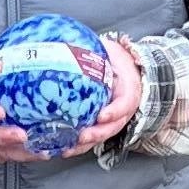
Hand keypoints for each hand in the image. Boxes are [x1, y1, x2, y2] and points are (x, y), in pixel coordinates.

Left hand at [67, 35, 145, 152]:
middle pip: (112, 127)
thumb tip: (67, 38)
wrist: (127, 71)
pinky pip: (91, 139)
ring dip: (84, 146)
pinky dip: (77, 146)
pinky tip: (60, 148)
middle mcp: (122, 110)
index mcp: (128, 91)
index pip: (124, 104)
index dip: (114, 111)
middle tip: (81, 136)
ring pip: (101, 137)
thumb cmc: (117, 61)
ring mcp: (112, 121)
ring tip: (66, 149)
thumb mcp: (111, 52)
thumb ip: (96, 50)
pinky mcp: (101, 126)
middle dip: (96, 134)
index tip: (102, 116)